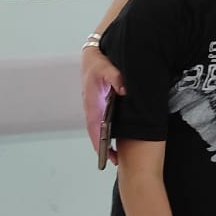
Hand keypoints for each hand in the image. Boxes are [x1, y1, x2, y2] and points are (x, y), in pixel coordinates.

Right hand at [82, 47, 124, 161]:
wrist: (93, 54)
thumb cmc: (97, 62)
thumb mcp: (106, 67)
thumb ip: (115, 77)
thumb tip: (124, 90)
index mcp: (91, 101)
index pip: (93, 125)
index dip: (97, 139)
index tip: (102, 152)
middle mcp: (92, 106)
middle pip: (97, 131)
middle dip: (103, 147)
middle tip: (114, 161)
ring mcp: (96, 107)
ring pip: (101, 128)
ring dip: (106, 142)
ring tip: (116, 156)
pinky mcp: (102, 104)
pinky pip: (105, 121)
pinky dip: (110, 132)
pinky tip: (119, 139)